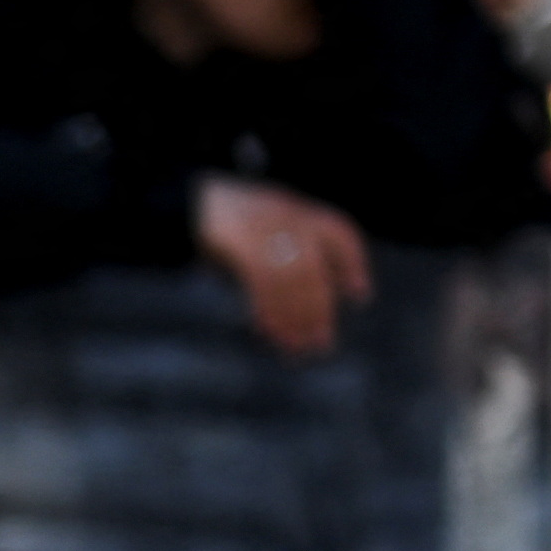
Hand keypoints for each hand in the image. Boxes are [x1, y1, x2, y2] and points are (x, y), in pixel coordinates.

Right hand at [197, 173, 375, 353]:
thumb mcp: (263, 228)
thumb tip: (302, 293)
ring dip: (295, 318)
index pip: (340, 235)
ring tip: (296, 347)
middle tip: (321, 342)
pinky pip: (263, 283)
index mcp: (298, 211)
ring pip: (291, 281)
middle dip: (319, 309)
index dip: (352, 266)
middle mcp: (289, 219)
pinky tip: (270, 331)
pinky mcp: (244, 245)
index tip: (360, 295)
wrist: (190, 203)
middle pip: (314, 270)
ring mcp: (267, 231)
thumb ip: (285, 253)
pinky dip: (268, 310)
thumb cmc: (224, 219)